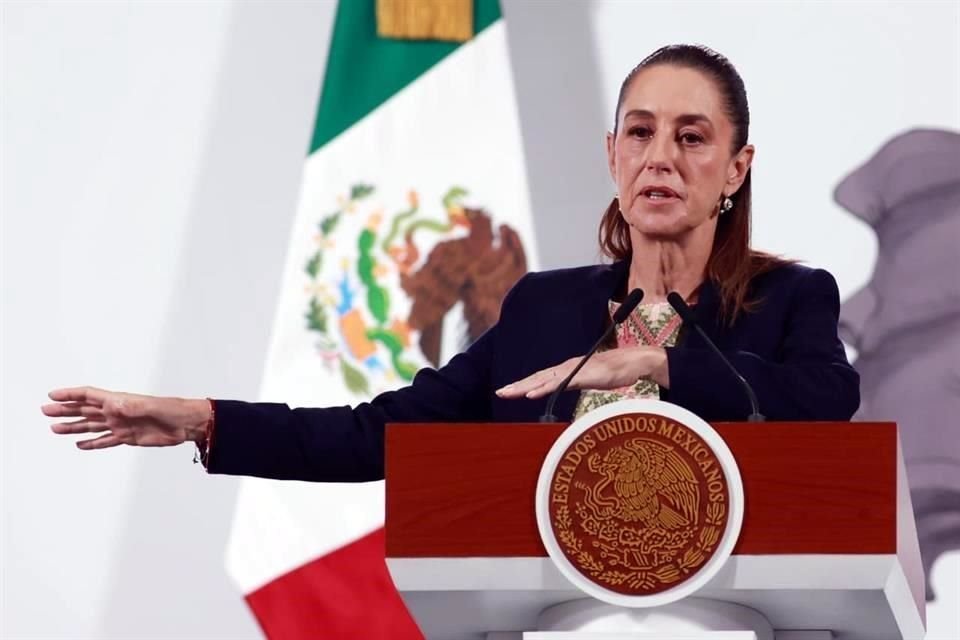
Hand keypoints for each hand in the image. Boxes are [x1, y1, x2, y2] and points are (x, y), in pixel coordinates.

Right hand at [42, 386, 210, 449]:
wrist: (186, 424)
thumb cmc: (172, 410)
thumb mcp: (151, 407)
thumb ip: (132, 406)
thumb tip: (113, 405)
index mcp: (119, 401)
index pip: (89, 395)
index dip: (71, 395)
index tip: (52, 396)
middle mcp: (117, 412)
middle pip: (85, 410)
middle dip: (65, 410)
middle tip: (45, 411)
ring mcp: (121, 425)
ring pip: (92, 426)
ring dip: (74, 427)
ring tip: (55, 428)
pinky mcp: (128, 437)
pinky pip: (106, 440)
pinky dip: (92, 443)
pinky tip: (80, 444)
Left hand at [495, 347, 668, 399]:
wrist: (633, 361)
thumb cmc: (614, 371)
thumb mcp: (590, 379)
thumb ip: (575, 383)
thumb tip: (564, 388)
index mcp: (566, 369)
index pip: (540, 377)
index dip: (523, 384)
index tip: (508, 391)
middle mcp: (566, 368)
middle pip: (536, 378)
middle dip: (516, 386)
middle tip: (499, 393)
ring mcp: (573, 371)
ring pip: (543, 380)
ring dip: (524, 387)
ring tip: (507, 393)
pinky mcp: (581, 376)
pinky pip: (559, 384)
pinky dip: (543, 389)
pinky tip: (531, 395)